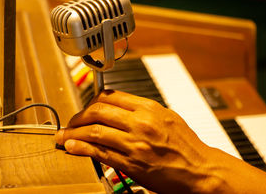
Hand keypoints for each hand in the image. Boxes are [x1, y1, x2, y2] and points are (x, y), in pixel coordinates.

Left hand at [55, 90, 220, 192]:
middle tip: (71, 122)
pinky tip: (72, 147)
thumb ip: (142, 110)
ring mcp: (135, 143)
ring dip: (74, 133)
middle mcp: (140, 122)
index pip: (110, 96)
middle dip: (79, 116)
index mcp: (149, 108)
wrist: (201, 170)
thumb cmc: (187, 145)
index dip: (91, 101)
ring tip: (64, 136)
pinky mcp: (131, 163)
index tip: (86, 107)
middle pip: (98, 111)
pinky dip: (82, 148)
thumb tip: (118, 105)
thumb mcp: (167, 117)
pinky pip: (100, 153)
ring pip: (95, 131)